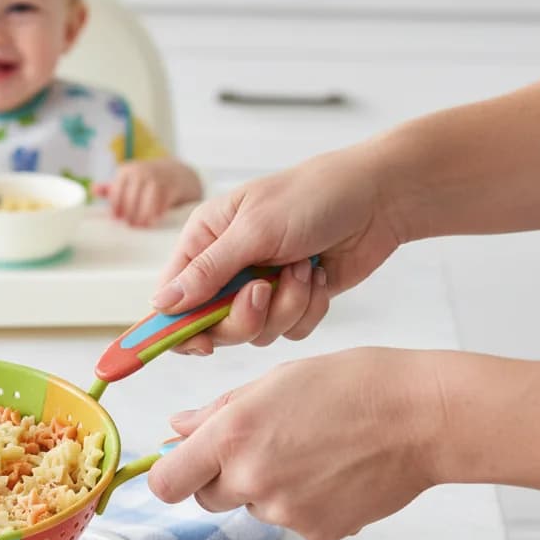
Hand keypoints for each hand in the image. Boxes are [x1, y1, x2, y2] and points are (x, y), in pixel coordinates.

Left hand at [106, 159, 200, 227]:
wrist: (177, 173)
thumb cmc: (147, 181)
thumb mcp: (128, 180)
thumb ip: (111, 188)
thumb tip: (92, 190)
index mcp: (126, 171)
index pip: (115, 195)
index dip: (115, 210)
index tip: (118, 220)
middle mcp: (140, 172)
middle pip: (130, 201)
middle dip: (129, 216)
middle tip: (131, 226)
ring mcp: (157, 179)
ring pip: (146, 205)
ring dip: (143, 218)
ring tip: (142, 226)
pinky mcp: (172, 187)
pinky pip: (161, 206)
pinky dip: (157, 215)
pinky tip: (155, 220)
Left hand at [147, 348, 442, 539]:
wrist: (420, 417)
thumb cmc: (352, 386)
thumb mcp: (273, 382)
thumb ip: (217, 412)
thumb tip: (178, 427)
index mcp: (232, 436)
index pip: (166, 482)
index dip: (170, 473)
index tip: (180, 463)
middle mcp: (252, 479)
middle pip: (205, 496)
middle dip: (220, 475)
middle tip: (260, 443)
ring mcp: (285, 511)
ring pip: (251, 506)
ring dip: (264, 486)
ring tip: (308, 450)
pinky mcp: (317, 531)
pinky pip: (290, 519)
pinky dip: (301, 500)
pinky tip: (329, 470)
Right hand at [150, 146, 403, 354]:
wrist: (378, 197)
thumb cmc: (313, 196)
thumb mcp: (253, 231)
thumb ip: (207, 272)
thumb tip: (161, 303)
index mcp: (205, 241)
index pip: (172, 296)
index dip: (179, 326)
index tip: (201, 344)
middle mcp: (227, 267)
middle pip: (212, 326)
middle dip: (245, 316)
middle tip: (266, 290)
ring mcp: (260, 286)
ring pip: (255, 332)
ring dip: (286, 306)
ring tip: (303, 268)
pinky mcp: (292, 300)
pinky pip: (288, 331)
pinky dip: (308, 309)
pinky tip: (317, 275)